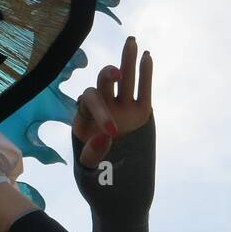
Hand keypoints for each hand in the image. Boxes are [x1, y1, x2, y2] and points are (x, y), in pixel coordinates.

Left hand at [73, 35, 152, 168]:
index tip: (112, 132)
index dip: (100, 113)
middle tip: (116, 75)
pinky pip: (143, 91)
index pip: (89, 105)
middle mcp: (101, 110)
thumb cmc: (96, 179)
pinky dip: (145, 74)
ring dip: (126, 62)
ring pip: (123, 82)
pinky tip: (147, 56)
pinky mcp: (141, 113)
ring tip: (132, 43)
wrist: (115, 187)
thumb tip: (104, 137)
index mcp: (83, 120)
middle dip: (107, 77)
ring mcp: (121, 109)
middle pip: (101, 85)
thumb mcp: (89, 172)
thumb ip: (92, 155)